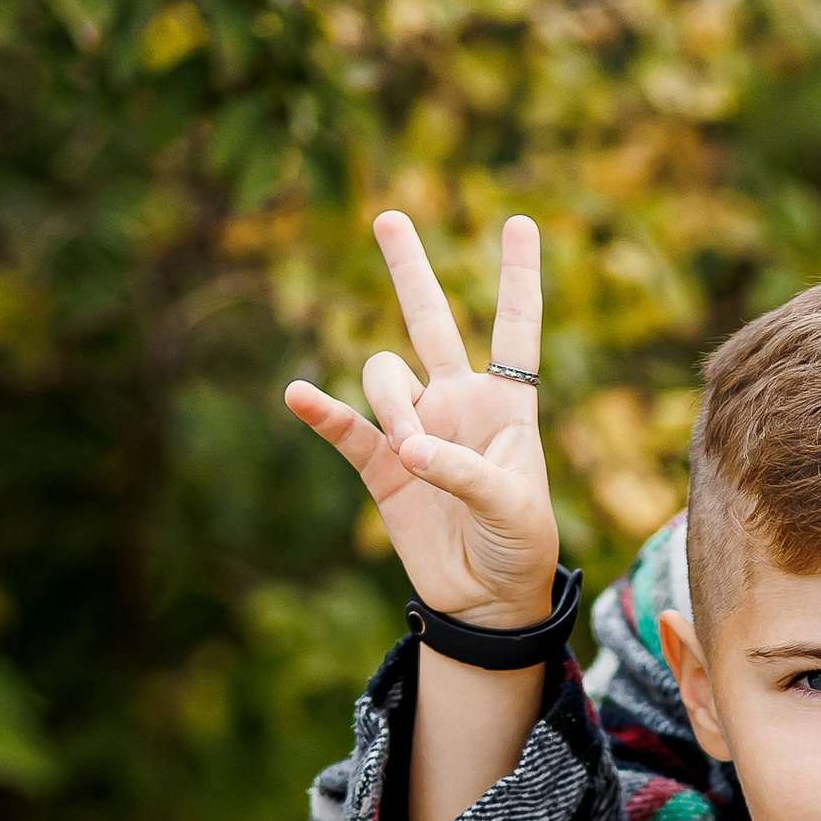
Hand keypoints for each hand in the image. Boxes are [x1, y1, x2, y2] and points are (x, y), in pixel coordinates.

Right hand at [285, 212, 560, 626]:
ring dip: (393, 404)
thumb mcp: (511, 508)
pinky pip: (344, 428)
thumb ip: (463, 470)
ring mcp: (414, 429)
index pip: (515, 329)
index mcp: (505, 404)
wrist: (486, 602)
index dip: (517, 279)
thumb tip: (407, 448)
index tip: (520, 222)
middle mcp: (457, 404)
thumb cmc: (519, 548)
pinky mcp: (381, 467)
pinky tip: (299, 396)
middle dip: (410, 270)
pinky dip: (322, 412)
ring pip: (385, 377)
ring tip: (412, 454)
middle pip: (430, 321)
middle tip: (389, 218)